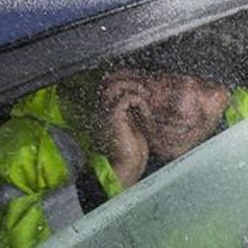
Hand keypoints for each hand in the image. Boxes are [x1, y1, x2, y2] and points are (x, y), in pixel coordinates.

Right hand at [98, 71, 151, 187]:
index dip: (126, 80)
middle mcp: (102, 109)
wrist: (126, 166)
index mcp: (105, 110)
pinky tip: (145, 111)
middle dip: (129, 80)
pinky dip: (138, 100)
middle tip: (145, 90)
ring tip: (145, 96)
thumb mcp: (133, 125)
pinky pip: (126, 98)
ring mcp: (106, 112)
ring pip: (116, 85)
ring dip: (134, 87)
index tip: (143, 87)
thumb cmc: (131, 150)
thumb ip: (132, 111)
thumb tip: (140, 98)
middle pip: (109, 81)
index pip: (110, 84)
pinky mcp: (114, 118)